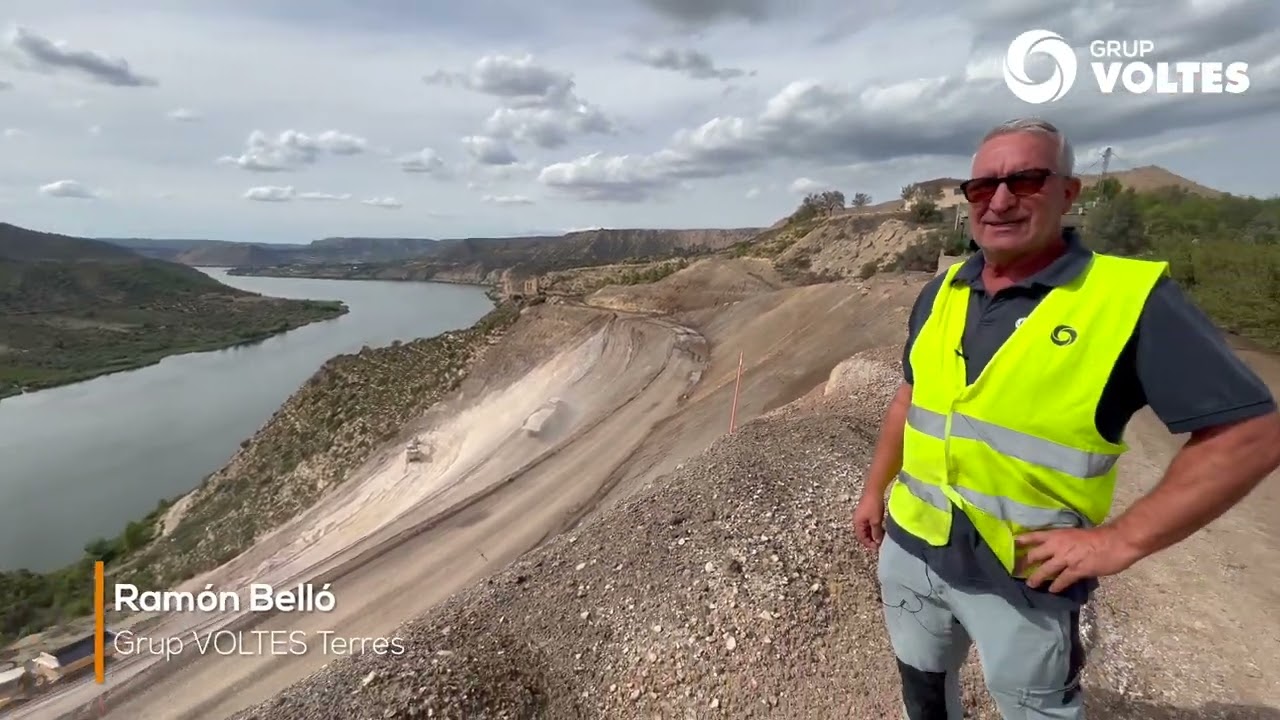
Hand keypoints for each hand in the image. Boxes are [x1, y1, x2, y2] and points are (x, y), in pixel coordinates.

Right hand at [852, 492, 886, 553]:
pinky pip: (868, 523)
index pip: (861, 538)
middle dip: (871, 539)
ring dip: (872, 533)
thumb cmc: (874, 505)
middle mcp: (857, 520)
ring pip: (866, 528)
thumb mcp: (876, 521)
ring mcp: (860, 515)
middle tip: (880, 543)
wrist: (874, 490)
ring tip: (881, 536)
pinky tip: (880, 527)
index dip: (869, 544)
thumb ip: (876, 532)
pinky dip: (873, 527)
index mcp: (857, 523)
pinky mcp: (865, 511)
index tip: (878, 547)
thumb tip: (877, 541)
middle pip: (863, 534)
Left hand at [1016, 526, 1143, 592]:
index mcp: (1058, 534)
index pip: (1034, 536)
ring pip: (1044, 570)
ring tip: (1030, 584)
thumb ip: (1065, 542)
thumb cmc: (1099, 536)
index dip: (1022, 541)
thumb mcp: (1075, 534)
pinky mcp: (1076, 570)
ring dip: (1036, 578)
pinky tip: (1052, 591)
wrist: (1116, 541)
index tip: (1011, 545)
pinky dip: (1056, 586)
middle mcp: (1057, 546)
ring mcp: (1066, 559)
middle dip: (1023, 564)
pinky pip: (1062, 580)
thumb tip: (1058, 550)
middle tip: (1016, 570)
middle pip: (1034, 555)